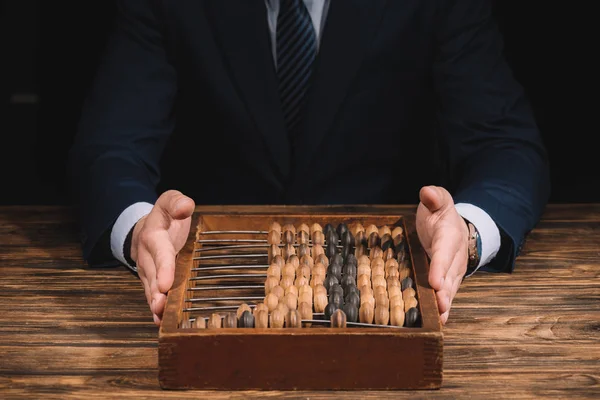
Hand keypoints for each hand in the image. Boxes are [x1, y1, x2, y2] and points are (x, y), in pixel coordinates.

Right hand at [130, 190, 194, 325]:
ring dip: (155, 303)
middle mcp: (147, 256)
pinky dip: (155, 309)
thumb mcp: (170, 201)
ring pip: (150, 289)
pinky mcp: (150, 281)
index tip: (166, 283)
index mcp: (153, 236)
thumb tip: (186, 206)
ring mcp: (147, 271)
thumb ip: (177, 202)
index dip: (163, 268)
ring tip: (160, 316)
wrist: (144, 230)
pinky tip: (159, 321)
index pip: (159, 252)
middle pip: (152, 275)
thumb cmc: (164, 217)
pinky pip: (152, 295)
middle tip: (161, 305)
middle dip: (156, 292)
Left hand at [415, 185, 468, 324]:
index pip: (445, 251)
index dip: (440, 267)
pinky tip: (440, 319)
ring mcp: (453, 269)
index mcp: (450, 235)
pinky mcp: (448, 278)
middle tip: (439, 304)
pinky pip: (447, 292)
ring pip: (450, 287)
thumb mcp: (437, 200)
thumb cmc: (439, 214)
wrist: (453, 226)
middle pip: (450, 274)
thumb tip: (427, 192)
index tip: (435, 281)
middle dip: (445, 290)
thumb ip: (434, 197)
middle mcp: (455, 255)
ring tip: (441, 316)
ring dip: (445, 302)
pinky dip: (444, 305)